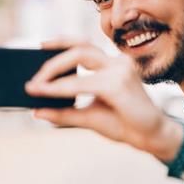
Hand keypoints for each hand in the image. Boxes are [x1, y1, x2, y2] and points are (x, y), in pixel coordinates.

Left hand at [25, 40, 183, 161]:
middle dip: (52, 61)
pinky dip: (61, 87)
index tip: (38, 47)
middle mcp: (116, 63)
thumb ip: (63, 113)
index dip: (59, 44)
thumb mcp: (86, 117)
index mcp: (111, 66)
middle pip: (79, 47)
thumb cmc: (122, 124)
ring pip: (79, 57)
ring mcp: (120, 70)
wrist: (149, 138)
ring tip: (36, 85)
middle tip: (33, 78)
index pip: (82, 47)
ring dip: (53, 70)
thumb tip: (35, 111)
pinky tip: (47, 92)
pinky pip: (83, 82)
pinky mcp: (119, 84)